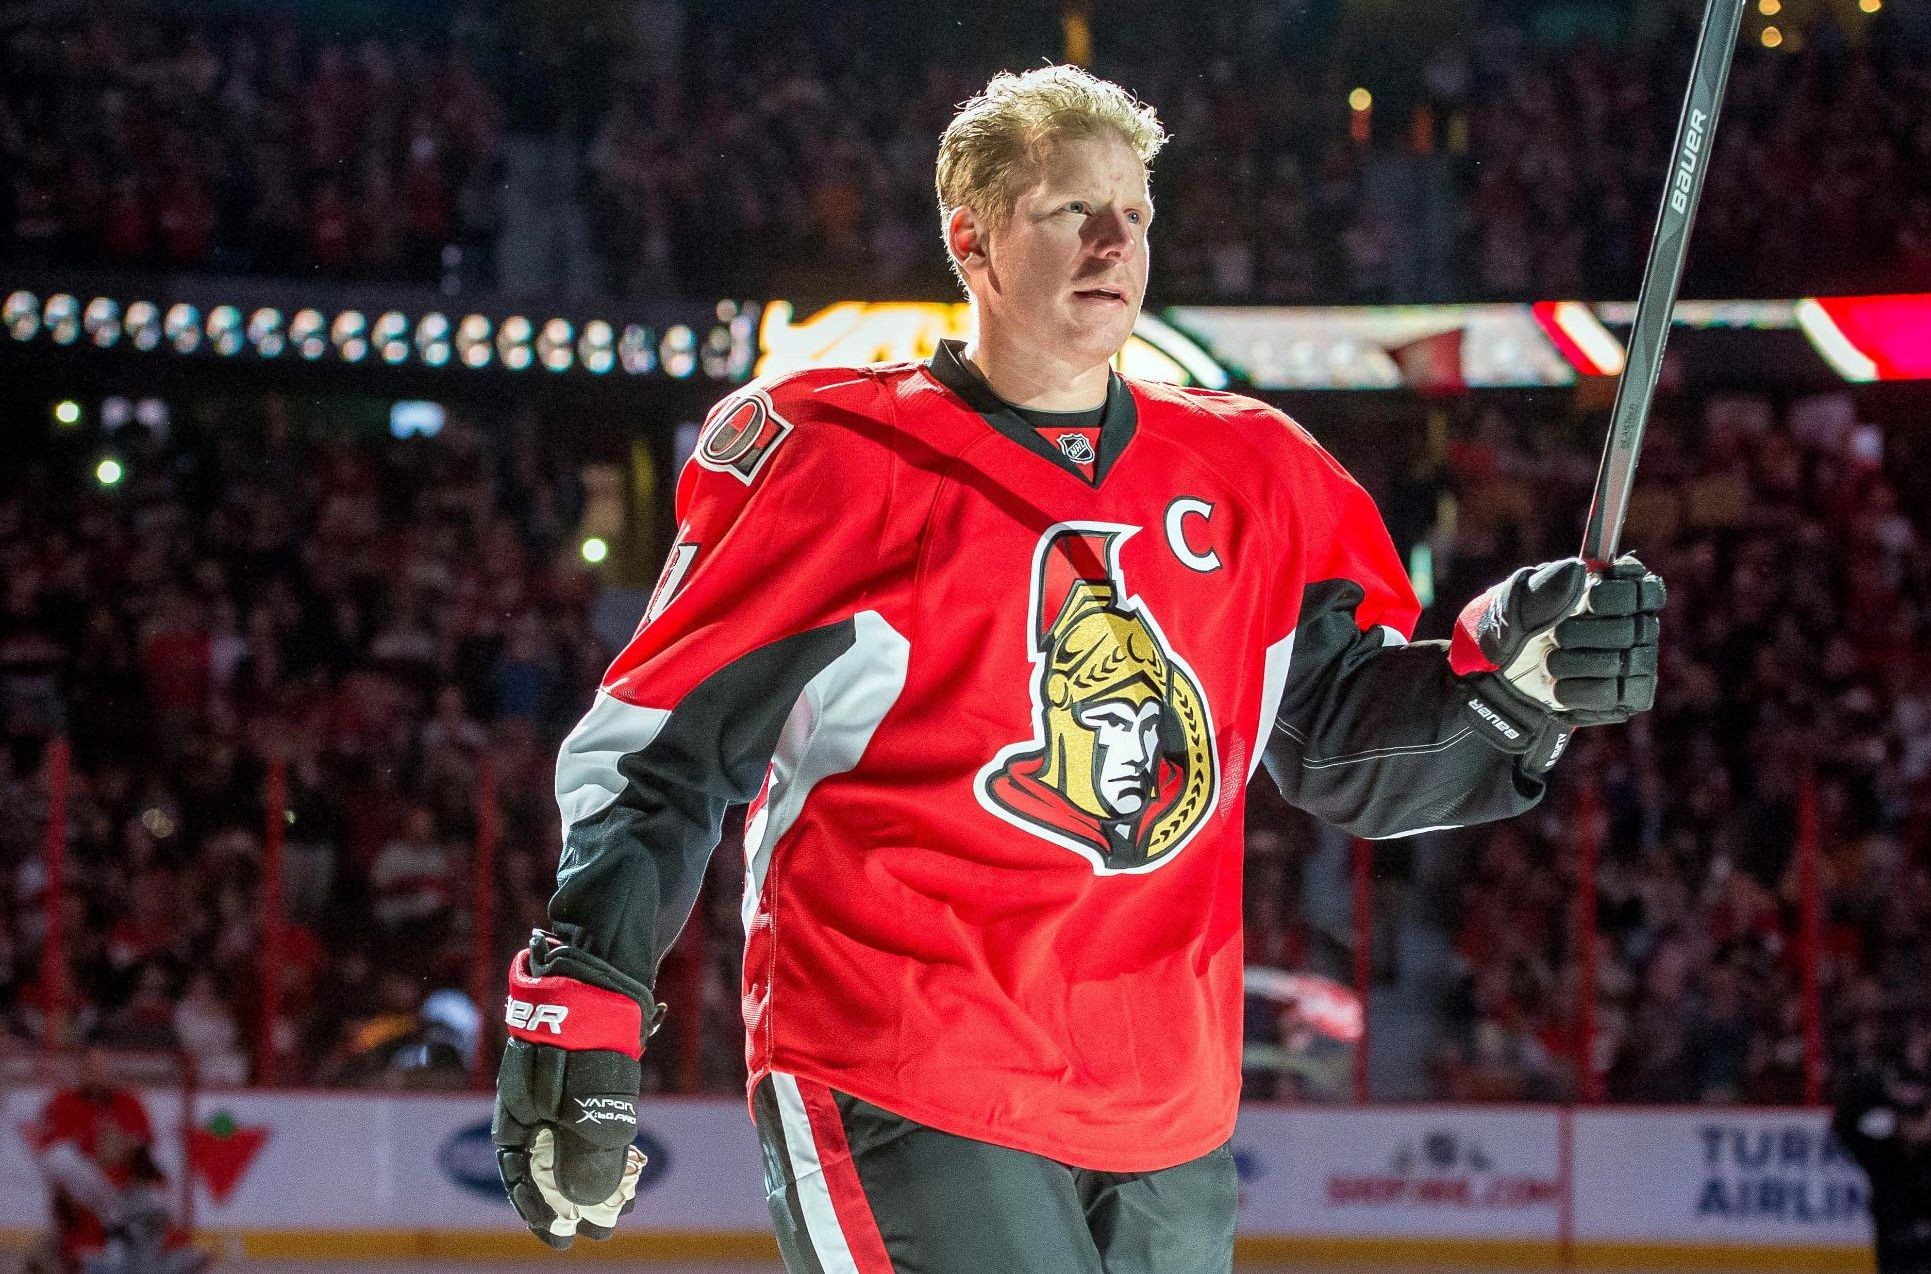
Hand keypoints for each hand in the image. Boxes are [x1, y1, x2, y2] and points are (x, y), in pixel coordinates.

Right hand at [492, 932, 656, 1248]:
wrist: (603, 962)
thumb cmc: (584, 1031)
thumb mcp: (585, 1100)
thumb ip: (585, 1151)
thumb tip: (589, 1202)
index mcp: (516, 1104)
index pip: (516, 1170)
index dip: (536, 1208)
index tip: (561, 1237)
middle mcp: (534, 1096)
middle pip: (545, 1159)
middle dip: (572, 1198)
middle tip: (603, 1227)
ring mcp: (561, 1081)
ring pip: (571, 1139)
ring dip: (594, 1174)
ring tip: (624, 1202)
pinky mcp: (589, 1067)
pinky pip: (592, 1116)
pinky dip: (608, 1142)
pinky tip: (631, 1160)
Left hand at [1449, 555, 1664, 772]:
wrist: (1501, 680)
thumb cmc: (1514, 631)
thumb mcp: (1516, 605)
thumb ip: (1546, 586)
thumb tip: (1579, 571)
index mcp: (1612, 590)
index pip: (1646, 587)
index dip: (1622, 593)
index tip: (1592, 598)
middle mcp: (1633, 624)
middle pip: (1634, 626)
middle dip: (1582, 633)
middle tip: (1555, 636)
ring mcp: (1635, 661)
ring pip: (1621, 662)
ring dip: (1573, 663)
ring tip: (1549, 662)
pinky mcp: (1627, 696)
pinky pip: (1613, 693)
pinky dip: (1575, 690)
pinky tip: (1558, 685)